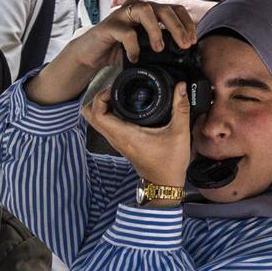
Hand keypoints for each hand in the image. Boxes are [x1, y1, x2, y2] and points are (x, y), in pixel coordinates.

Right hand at [58, 0, 196, 75]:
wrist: (90, 53)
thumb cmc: (118, 49)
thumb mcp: (143, 46)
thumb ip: (159, 45)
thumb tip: (182, 55)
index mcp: (148, 10)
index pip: (174, 9)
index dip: (186, 23)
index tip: (192, 41)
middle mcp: (137, 7)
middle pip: (164, 9)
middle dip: (178, 27)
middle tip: (185, 45)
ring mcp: (122, 14)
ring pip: (146, 12)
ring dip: (157, 31)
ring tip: (159, 49)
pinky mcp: (109, 26)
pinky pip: (127, 33)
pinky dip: (133, 47)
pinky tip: (134, 58)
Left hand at [83, 68, 192, 189]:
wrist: (164, 183)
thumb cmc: (170, 163)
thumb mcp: (180, 133)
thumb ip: (181, 108)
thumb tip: (180, 87)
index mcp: (125, 135)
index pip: (98, 115)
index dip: (100, 98)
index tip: (113, 88)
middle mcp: (116, 139)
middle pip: (90, 116)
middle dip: (96, 99)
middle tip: (113, 90)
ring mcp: (116, 142)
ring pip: (96, 122)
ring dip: (100, 107)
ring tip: (117, 95)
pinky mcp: (120, 143)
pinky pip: (105, 126)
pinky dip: (107, 114)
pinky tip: (123, 107)